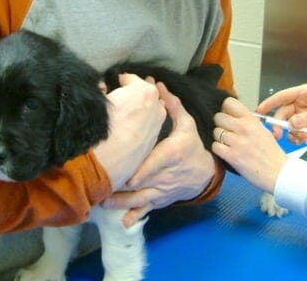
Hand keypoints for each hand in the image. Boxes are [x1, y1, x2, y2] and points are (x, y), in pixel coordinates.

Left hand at [102, 82, 214, 226]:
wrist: (205, 173)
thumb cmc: (193, 145)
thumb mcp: (187, 123)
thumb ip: (171, 105)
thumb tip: (156, 84)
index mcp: (173, 153)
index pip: (157, 162)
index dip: (142, 171)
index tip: (128, 175)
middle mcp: (167, 174)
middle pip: (144, 181)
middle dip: (124, 186)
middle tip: (102, 185)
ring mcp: (163, 189)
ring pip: (142, 198)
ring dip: (123, 202)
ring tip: (104, 202)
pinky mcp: (160, 200)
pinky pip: (147, 209)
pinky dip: (135, 215)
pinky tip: (123, 222)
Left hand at [212, 97, 286, 192]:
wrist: (278, 173)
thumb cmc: (271, 154)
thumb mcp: (263, 130)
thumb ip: (247, 122)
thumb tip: (232, 116)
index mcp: (252, 120)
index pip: (229, 103)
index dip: (225, 109)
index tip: (227, 115)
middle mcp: (244, 128)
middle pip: (218, 117)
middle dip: (220, 124)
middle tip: (226, 131)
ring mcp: (237, 142)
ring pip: (215, 132)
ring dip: (219, 138)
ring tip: (228, 143)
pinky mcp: (232, 156)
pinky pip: (215, 146)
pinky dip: (218, 149)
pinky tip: (225, 152)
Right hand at [257, 84, 306, 141]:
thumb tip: (292, 124)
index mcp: (304, 93)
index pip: (282, 96)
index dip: (269, 103)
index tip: (259, 111)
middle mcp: (301, 103)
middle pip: (283, 113)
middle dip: (281, 124)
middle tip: (279, 134)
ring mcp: (304, 115)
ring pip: (289, 125)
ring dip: (292, 133)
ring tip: (301, 138)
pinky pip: (297, 132)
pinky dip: (298, 137)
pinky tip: (305, 139)